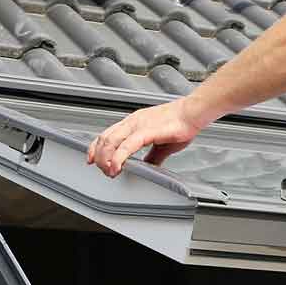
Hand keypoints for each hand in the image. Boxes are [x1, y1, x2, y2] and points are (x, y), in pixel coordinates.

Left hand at [87, 100, 203, 175]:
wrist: (193, 112)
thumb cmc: (181, 123)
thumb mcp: (163, 143)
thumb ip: (153, 156)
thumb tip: (149, 167)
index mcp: (134, 122)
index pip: (107, 134)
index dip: (96, 148)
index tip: (92, 160)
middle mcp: (132, 122)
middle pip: (104, 138)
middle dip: (99, 157)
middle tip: (104, 171)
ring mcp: (138, 125)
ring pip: (111, 141)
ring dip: (106, 159)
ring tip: (109, 171)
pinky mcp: (147, 130)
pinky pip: (127, 145)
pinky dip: (118, 157)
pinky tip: (117, 167)